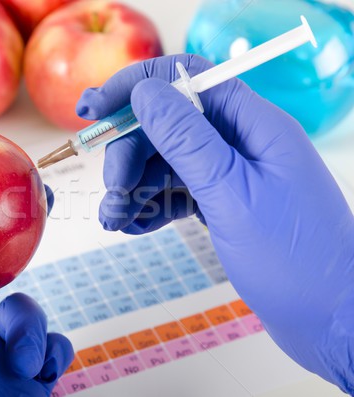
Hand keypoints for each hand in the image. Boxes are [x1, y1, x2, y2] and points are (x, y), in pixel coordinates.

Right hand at [77, 54, 353, 392]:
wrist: (332, 321)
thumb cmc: (296, 260)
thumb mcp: (232, 193)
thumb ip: (187, 139)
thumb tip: (147, 92)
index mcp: (254, 126)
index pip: (188, 80)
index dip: (138, 85)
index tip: (96, 108)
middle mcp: (242, 145)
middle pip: (169, 127)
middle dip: (131, 154)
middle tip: (113, 188)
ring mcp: (231, 177)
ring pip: (167, 164)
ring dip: (134, 186)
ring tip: (116, 217)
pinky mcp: (223, 206)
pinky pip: (176, 194)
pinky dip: (150, 207)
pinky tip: (133, 226)